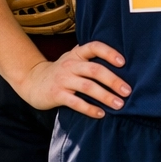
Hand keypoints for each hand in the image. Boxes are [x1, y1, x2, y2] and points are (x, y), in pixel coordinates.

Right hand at [15, 41, 130, 118]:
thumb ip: (90, 59)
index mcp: (77, 53)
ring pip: (87, 87)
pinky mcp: (56, 94)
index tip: (123, 62)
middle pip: (95, 70)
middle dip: (113, 80)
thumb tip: (121, 67)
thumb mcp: (73, 59)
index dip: (109, 53)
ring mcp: (63, 79)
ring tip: (119, 104)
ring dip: (105, 96)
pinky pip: (75, 102)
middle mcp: (70, 64)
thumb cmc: (61, 71)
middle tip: (128, 91)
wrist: (33, 81)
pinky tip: (101, 114)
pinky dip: (89, 109)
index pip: (94, 47)